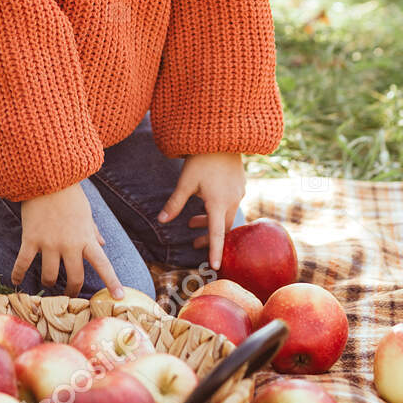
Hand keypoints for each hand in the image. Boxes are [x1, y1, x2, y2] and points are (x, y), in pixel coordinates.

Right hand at [13, 184, 124, 298]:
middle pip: (75, 278)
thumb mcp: (86, 213)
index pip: (103, 264)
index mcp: (86, 238)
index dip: (112, 282)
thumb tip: (103, 244)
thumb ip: (93, 231)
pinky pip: (23, 263)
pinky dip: (18, 274)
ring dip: (48, 283)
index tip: (119, 297)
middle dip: (72, 290)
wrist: (47, 177)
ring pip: (49, 276)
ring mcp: (49, 243)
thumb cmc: (69, 195)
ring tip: (47, 283)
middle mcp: (70, 244)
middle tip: (69, 294)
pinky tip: (16, 281)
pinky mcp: (31, 239)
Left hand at [157, 152, 244, 269]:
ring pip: (226, 215)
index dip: (216, 251)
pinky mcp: (240, 184)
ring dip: (210, 221)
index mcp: (218, 203)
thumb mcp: (185, 181)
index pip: (218, 234)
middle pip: (222, 227)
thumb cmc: (201, 157)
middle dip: (208, 237)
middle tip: (193, 243)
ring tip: (191, 222)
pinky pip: (231, 203)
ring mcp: (239, 192)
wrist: (222, 135)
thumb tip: (161, 221)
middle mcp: (232, 200)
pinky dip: (217, 209)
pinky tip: (205, 201)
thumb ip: (175, 203)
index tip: (215, 267)